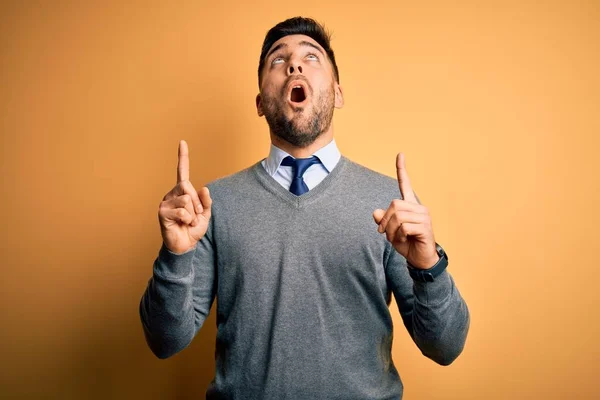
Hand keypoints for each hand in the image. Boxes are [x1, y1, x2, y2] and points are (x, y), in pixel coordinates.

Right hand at [158, 140, 212, 253]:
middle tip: (196, 215)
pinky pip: (183, 211)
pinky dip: (187, 219)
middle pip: (188, 187)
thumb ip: (206, 202)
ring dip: (192, 213)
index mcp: (182, 192)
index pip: (183, 171)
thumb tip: (204, 188)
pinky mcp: (162, 212)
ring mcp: (165, 202)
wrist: (185, 245)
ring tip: (187, 221)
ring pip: (186, 200)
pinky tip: (182, 224)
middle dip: (197, 203)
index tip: (182, 142)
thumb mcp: (205, 214)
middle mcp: (172, 194)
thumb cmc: (193, 229)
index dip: (183, 157)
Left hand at [373, 153, 438, 269]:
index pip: (405, 184)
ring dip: (391, 231)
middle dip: (385, 221)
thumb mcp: (390, 232)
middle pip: (394, 205)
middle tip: (385, 233)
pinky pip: (404, 227)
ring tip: (397, 239)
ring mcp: (424, 216)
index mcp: (410, 205)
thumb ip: (383, 221)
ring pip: (397, 216)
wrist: (420, 259)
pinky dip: (399, 236)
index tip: (400, 154)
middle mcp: (419, 207)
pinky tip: (406, 241)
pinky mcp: (425, 227)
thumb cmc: (407, 243)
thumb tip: (375, 212)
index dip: (401, 170)